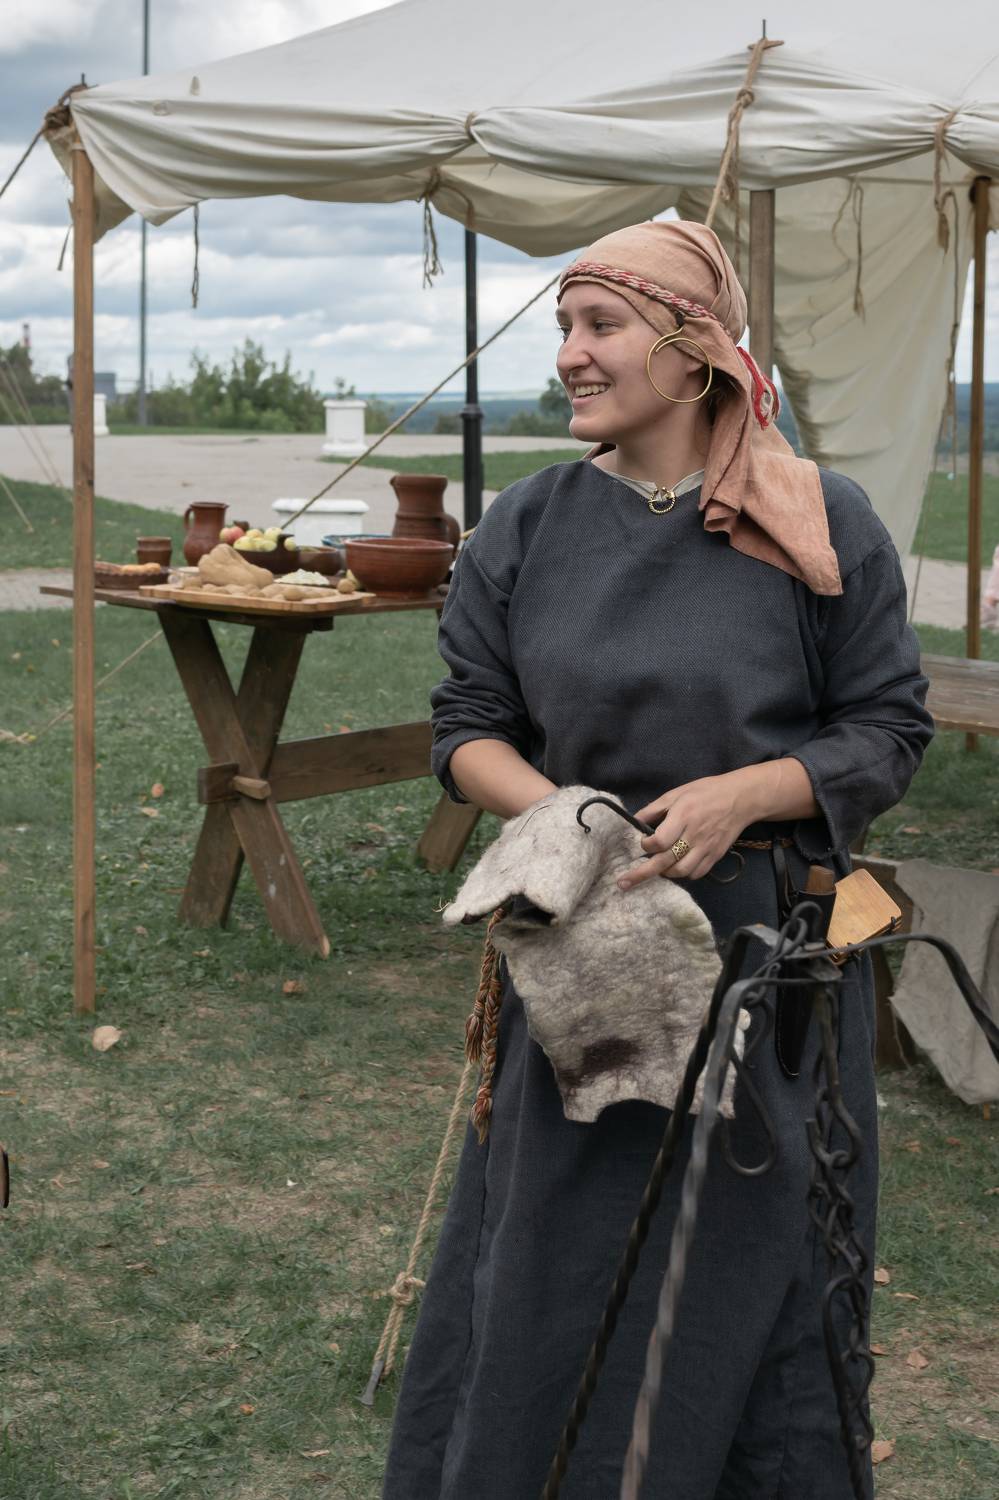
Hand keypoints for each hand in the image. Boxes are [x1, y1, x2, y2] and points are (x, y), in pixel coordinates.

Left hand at [617, 772, 757, 889]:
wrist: (741, 798)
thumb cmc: (706, 792)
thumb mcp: (677, 793)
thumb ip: (654, 809)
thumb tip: (633, 821)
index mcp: (683, 816)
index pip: (659, 841)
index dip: (646, 845)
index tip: (644, 842)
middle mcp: (694, 835)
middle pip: (665, 861)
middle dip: (642, 874)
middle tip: (624, 883)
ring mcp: (706, 847)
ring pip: (681, 871)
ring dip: (665, 873)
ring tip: (657, 868)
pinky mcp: (716, 855)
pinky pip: (697, 873)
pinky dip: (684, 874)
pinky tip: (677, 867)